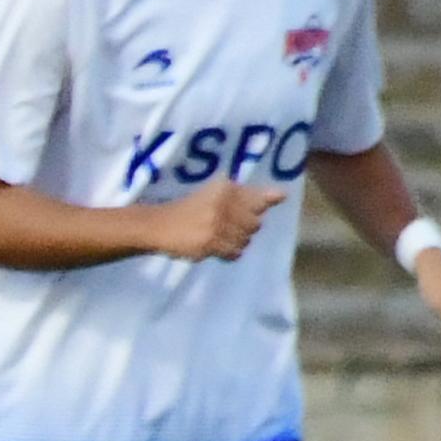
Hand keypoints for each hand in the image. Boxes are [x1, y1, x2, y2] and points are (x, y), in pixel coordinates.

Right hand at [141, 177, 283, 263]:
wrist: (157, 225)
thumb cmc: (189, 208)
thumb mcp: (215, 193)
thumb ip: (248, 195)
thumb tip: (283, 195)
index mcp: (225, 188)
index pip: (258, 200)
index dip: (263, 205)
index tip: (269, 204)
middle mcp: (222, 204)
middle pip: (255, 224)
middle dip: (244, 227)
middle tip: (226, 226)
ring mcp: (216, 225)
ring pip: (245, 240)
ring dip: (235, 241)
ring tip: (218, 236)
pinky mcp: (209, 243)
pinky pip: (234, 253)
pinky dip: (229, 253)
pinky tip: (216, 246)